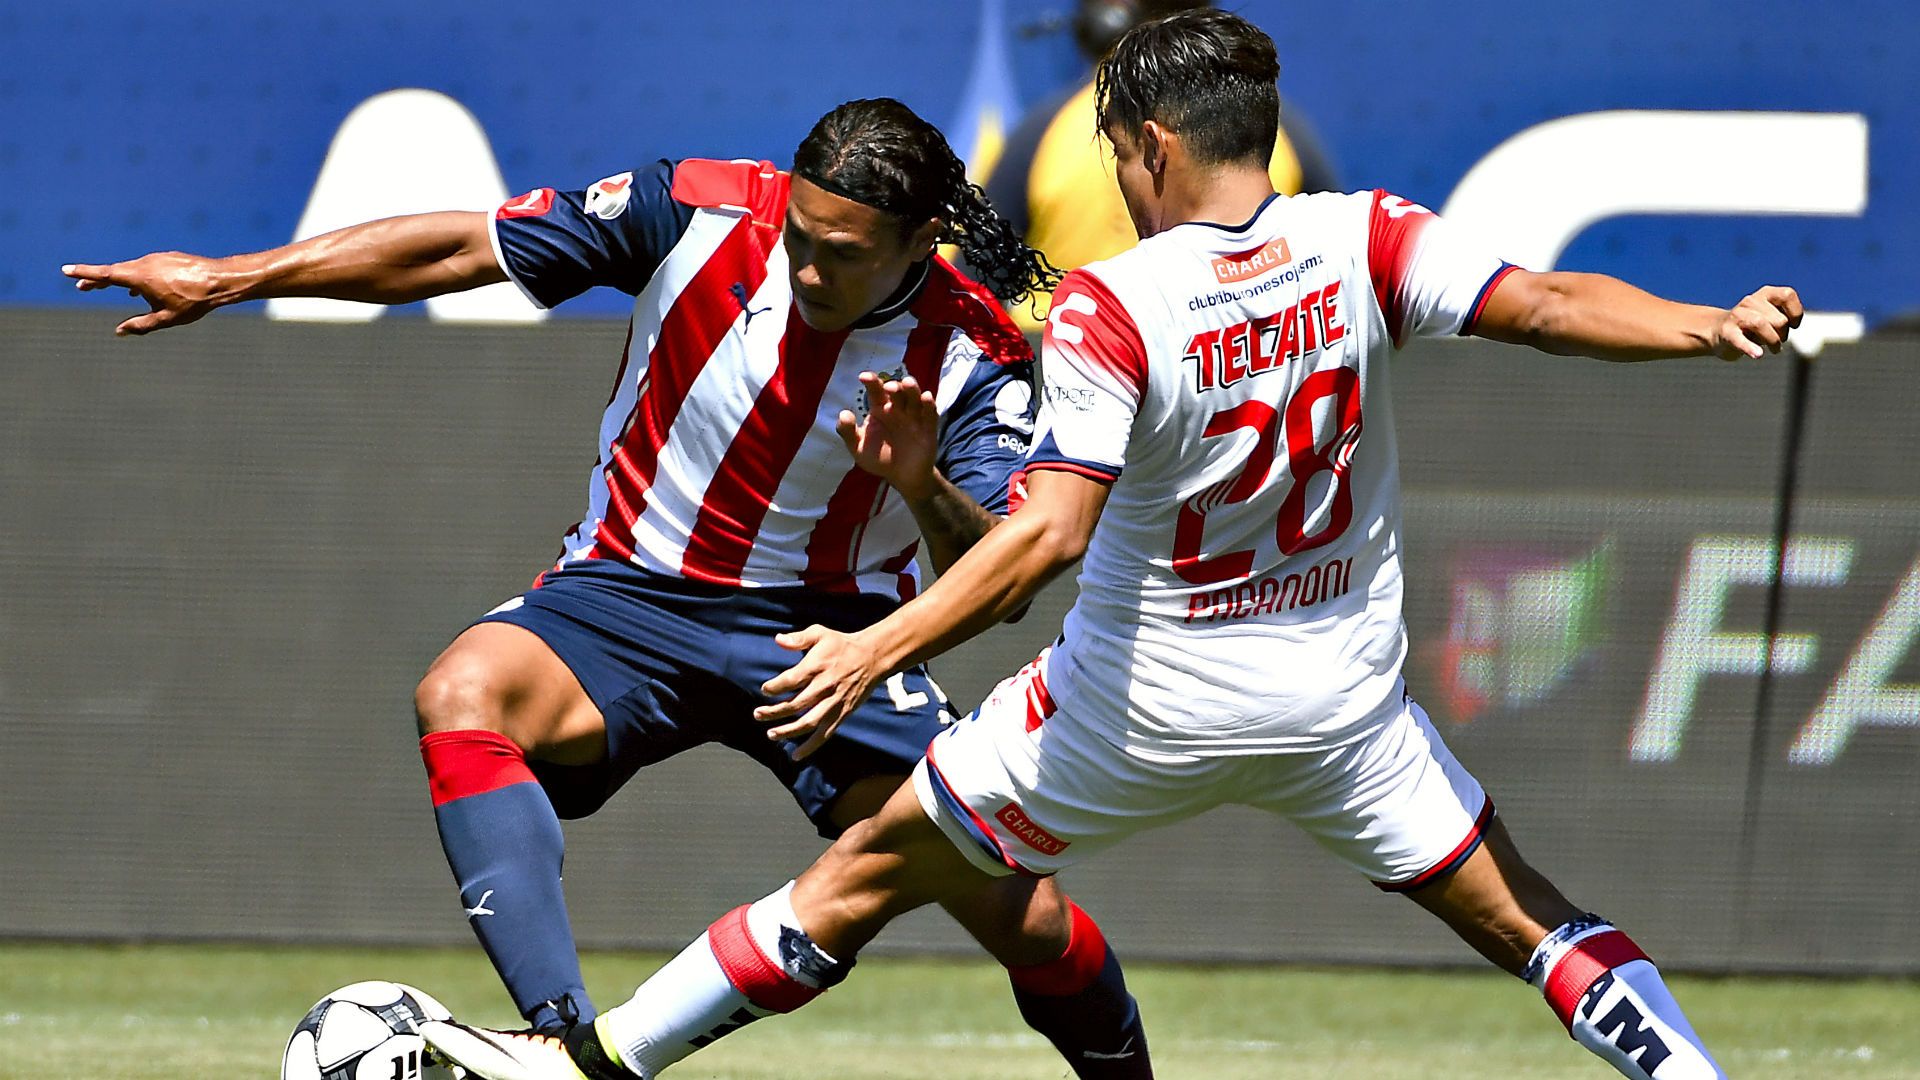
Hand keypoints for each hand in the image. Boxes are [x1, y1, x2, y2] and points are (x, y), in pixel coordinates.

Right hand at [62, 252, 232, 335]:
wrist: (221, 280)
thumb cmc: (194, 301)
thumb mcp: (166, 318)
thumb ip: (140, 325)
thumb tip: (119, 332)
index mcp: (138, 276)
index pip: (104, 274)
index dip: (84, 273)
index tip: (66, 270)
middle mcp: (144, 263)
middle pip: (115, 271)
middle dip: (97, 279)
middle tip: (82, 286)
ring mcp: (157, 258)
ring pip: (132, 269)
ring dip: (119, 278)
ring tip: (105, 287)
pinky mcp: (169, 258)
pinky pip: (147, 267)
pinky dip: (137, 276)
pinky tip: (138, 289)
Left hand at [754, 625, 886, 759]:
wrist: (871, 657)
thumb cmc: (842, 645)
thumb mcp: (820, 633)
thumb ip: (798, 638)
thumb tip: (778, 640)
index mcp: (818, 667)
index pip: (791, 680)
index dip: (775, 687)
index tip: (765, 690)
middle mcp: (825, 687)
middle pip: (796, 704)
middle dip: (774, 711)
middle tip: (758, 714)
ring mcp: (834, 703)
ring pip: (808, 722)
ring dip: (788, 731)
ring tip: (771, 734)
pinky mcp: (842, 714)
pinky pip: (825, 734)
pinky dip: (811, 746)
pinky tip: (796, 755)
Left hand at [839, 371, 938, 499]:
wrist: (902, 477)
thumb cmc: (879, 459)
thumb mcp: (858, 448)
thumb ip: (848, 432)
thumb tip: (843, 414)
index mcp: (880, 409)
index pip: (876, 391)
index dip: (872, 382)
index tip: (863, 377)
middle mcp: (898, 409)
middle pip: (897, 391)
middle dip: (894, 386)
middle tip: (889, 387)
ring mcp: (914, 417)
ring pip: (915, 397)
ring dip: (912, 389)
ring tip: (907, 383)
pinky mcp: (928, 428)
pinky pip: (930, 413)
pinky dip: (929, 404)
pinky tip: (926, 397)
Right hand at [1712, 286, 1802, 359]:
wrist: (1716, 331)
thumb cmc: (1751, 326)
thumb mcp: (1770, 316)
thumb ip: (1783, 316)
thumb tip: (1793, 325)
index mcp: (1765, 294)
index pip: (1786, 295)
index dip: (1795, 312)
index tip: (1793, 326)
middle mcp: (1751, 301)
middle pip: (1779, 320)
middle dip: (1783, 335)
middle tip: (1776, 341)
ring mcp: (1736, 316)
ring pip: (1761, 324)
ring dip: (1772, 341)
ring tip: (1774, 350)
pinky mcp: (1726, 332)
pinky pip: (1740, 339)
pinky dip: (1749, 347)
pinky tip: (1757, 354)